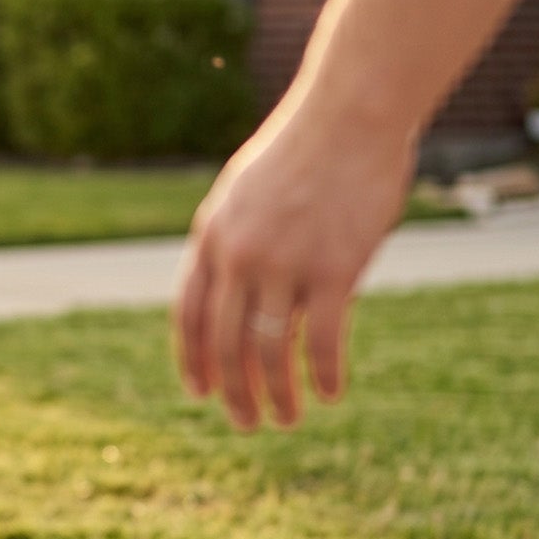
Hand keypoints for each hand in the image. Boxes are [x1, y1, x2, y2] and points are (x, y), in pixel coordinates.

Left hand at [174, 101, 413, 428]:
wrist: (350, 114)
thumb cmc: (303, 149)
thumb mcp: (246, 192)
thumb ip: (236, 239)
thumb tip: (237, 286)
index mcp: (211, 236)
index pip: (188, 313)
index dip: (193, 358)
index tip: (200, 392)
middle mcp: (238, 255)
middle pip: (222, 340)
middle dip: (232, 389)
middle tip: (245, 423)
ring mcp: (283, 263)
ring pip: (268, 347)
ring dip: (276, 392)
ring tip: (284, 420)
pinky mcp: (333, 268)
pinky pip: (321, 338)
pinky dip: (323, 372)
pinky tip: (331, 394)